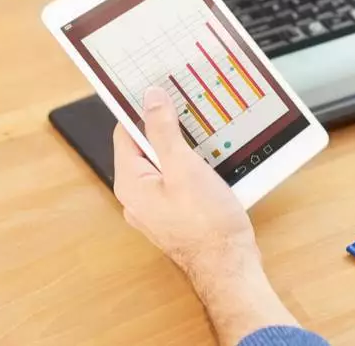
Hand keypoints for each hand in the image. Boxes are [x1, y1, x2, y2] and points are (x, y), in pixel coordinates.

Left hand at [113, 86, 256, 275]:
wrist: (229, 265)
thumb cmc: (206, 223)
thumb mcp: (184, 167)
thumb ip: (164, 130)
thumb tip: (150, 99)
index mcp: (130, 184)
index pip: (125, 133)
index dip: (141, 109)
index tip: (160, 91)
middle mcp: (136, 198)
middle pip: (145, 148)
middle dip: (166, 128)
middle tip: (187, 109)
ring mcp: (155, 208)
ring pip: (163, 164)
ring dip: (182, 148)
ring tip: (203, 136)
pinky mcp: (175, 215)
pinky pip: (176, 181)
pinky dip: (190, 167)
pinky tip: (210, 162)